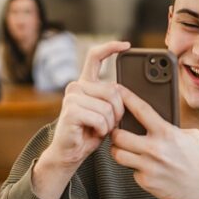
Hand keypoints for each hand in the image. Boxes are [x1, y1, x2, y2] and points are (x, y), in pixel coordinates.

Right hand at [32, 42, 128, 198]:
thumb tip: (128, 91)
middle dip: (118, 111)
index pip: (95, 57)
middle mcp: (76, 86)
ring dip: (109, 123)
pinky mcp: (71, 110)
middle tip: (108, 123)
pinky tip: (92, 133)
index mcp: (85, 83)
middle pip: (113, 90)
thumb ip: (113, 98)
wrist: (70, 153)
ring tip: (98, 129)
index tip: (126, 45)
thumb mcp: (106, 112)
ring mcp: (72, 97)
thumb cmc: (89, 134)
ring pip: (108, 106)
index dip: (110, 48)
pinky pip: (100, 118)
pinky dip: (102, 130)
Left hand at [110, 86, 198, 198]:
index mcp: (167, 133)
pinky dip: (134, 168)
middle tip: (117, 132)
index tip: (117, 90)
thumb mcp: (191, 136)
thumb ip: (172, 127)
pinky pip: (130, 171)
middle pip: (118, 135)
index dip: (126, 98)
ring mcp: (149, 166)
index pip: (141, 110)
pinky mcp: (146, 181)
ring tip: (124, 149)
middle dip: (115, 132)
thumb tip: (157, 119)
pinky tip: (143, 166)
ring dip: (118, 150)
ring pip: (117, 154)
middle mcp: (155, 149)